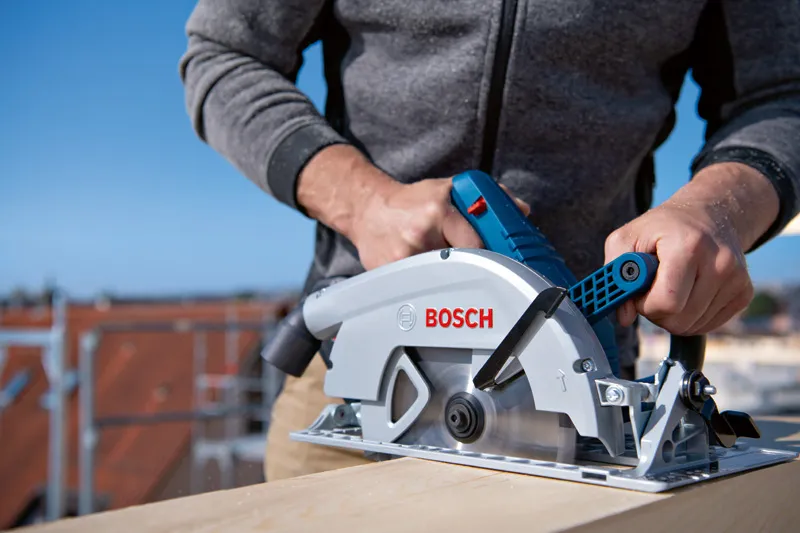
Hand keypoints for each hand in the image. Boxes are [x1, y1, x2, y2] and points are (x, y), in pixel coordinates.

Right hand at [296, 144, 529, 270]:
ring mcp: (403, 257)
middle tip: (481, 276)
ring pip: (440, 281)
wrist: (368, 209)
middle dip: (472, 271)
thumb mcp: (448, 189)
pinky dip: (427, 289)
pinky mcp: (389, 273)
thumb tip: (521, 211)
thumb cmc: (410, 202)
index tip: (499, 265)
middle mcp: (420, 233)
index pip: (476, 243)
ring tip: (449, 273)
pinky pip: (417, 289)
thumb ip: (487, 198)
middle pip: (461, 266)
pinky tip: (426, 280)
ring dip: (450, 281)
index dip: (490, 256)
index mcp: (438, 211)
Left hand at [604, 162, 778, 334]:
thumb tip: (623, 317)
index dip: (645, 304)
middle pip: (680, 320)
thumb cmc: (662, 228)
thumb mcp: (627, 237)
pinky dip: (691, 317)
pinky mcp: (745, 293)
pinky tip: (688, 293)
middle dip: (657, 312)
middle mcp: (720, 263)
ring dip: (673, 315)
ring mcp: (737, 279)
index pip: (667, 302)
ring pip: (693, 326)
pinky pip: (708, 326)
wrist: (710, 215)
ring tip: (670, 287)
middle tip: (653, 289)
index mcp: (689, 246)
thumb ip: (615, 274)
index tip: (640, 290)